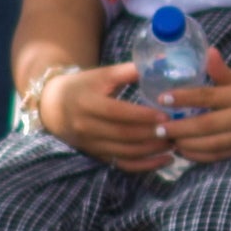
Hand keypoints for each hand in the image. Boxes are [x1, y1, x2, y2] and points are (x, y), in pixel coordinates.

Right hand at [36, 62, 172, 173]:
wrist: (53, 106)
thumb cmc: (84, 86)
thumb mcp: (102, 75)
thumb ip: (128, 71)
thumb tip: (161, 64)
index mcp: (87, 103)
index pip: (117, 112)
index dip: (142, 115)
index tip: (166, 115)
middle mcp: (86, 127)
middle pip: (123, 135)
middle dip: (152, 135)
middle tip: (177, 130)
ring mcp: (90, 144)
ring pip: (124, 152)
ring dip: (152, 150)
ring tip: (175, 142)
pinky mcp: (96, 155)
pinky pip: (122, 164)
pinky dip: (145, 166)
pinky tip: (165, 160)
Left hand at [156, 48, 230, 164]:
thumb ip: (222, 71)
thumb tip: (208, 52)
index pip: (208, 96)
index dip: (184, 97)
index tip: (161, 98)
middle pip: (207, 124)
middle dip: (179, 128)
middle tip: (158, 128)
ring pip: (212, 143)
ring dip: (186, 144)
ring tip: (168, 140)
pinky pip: (220, 155)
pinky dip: (200, 156)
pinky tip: (185, 151)